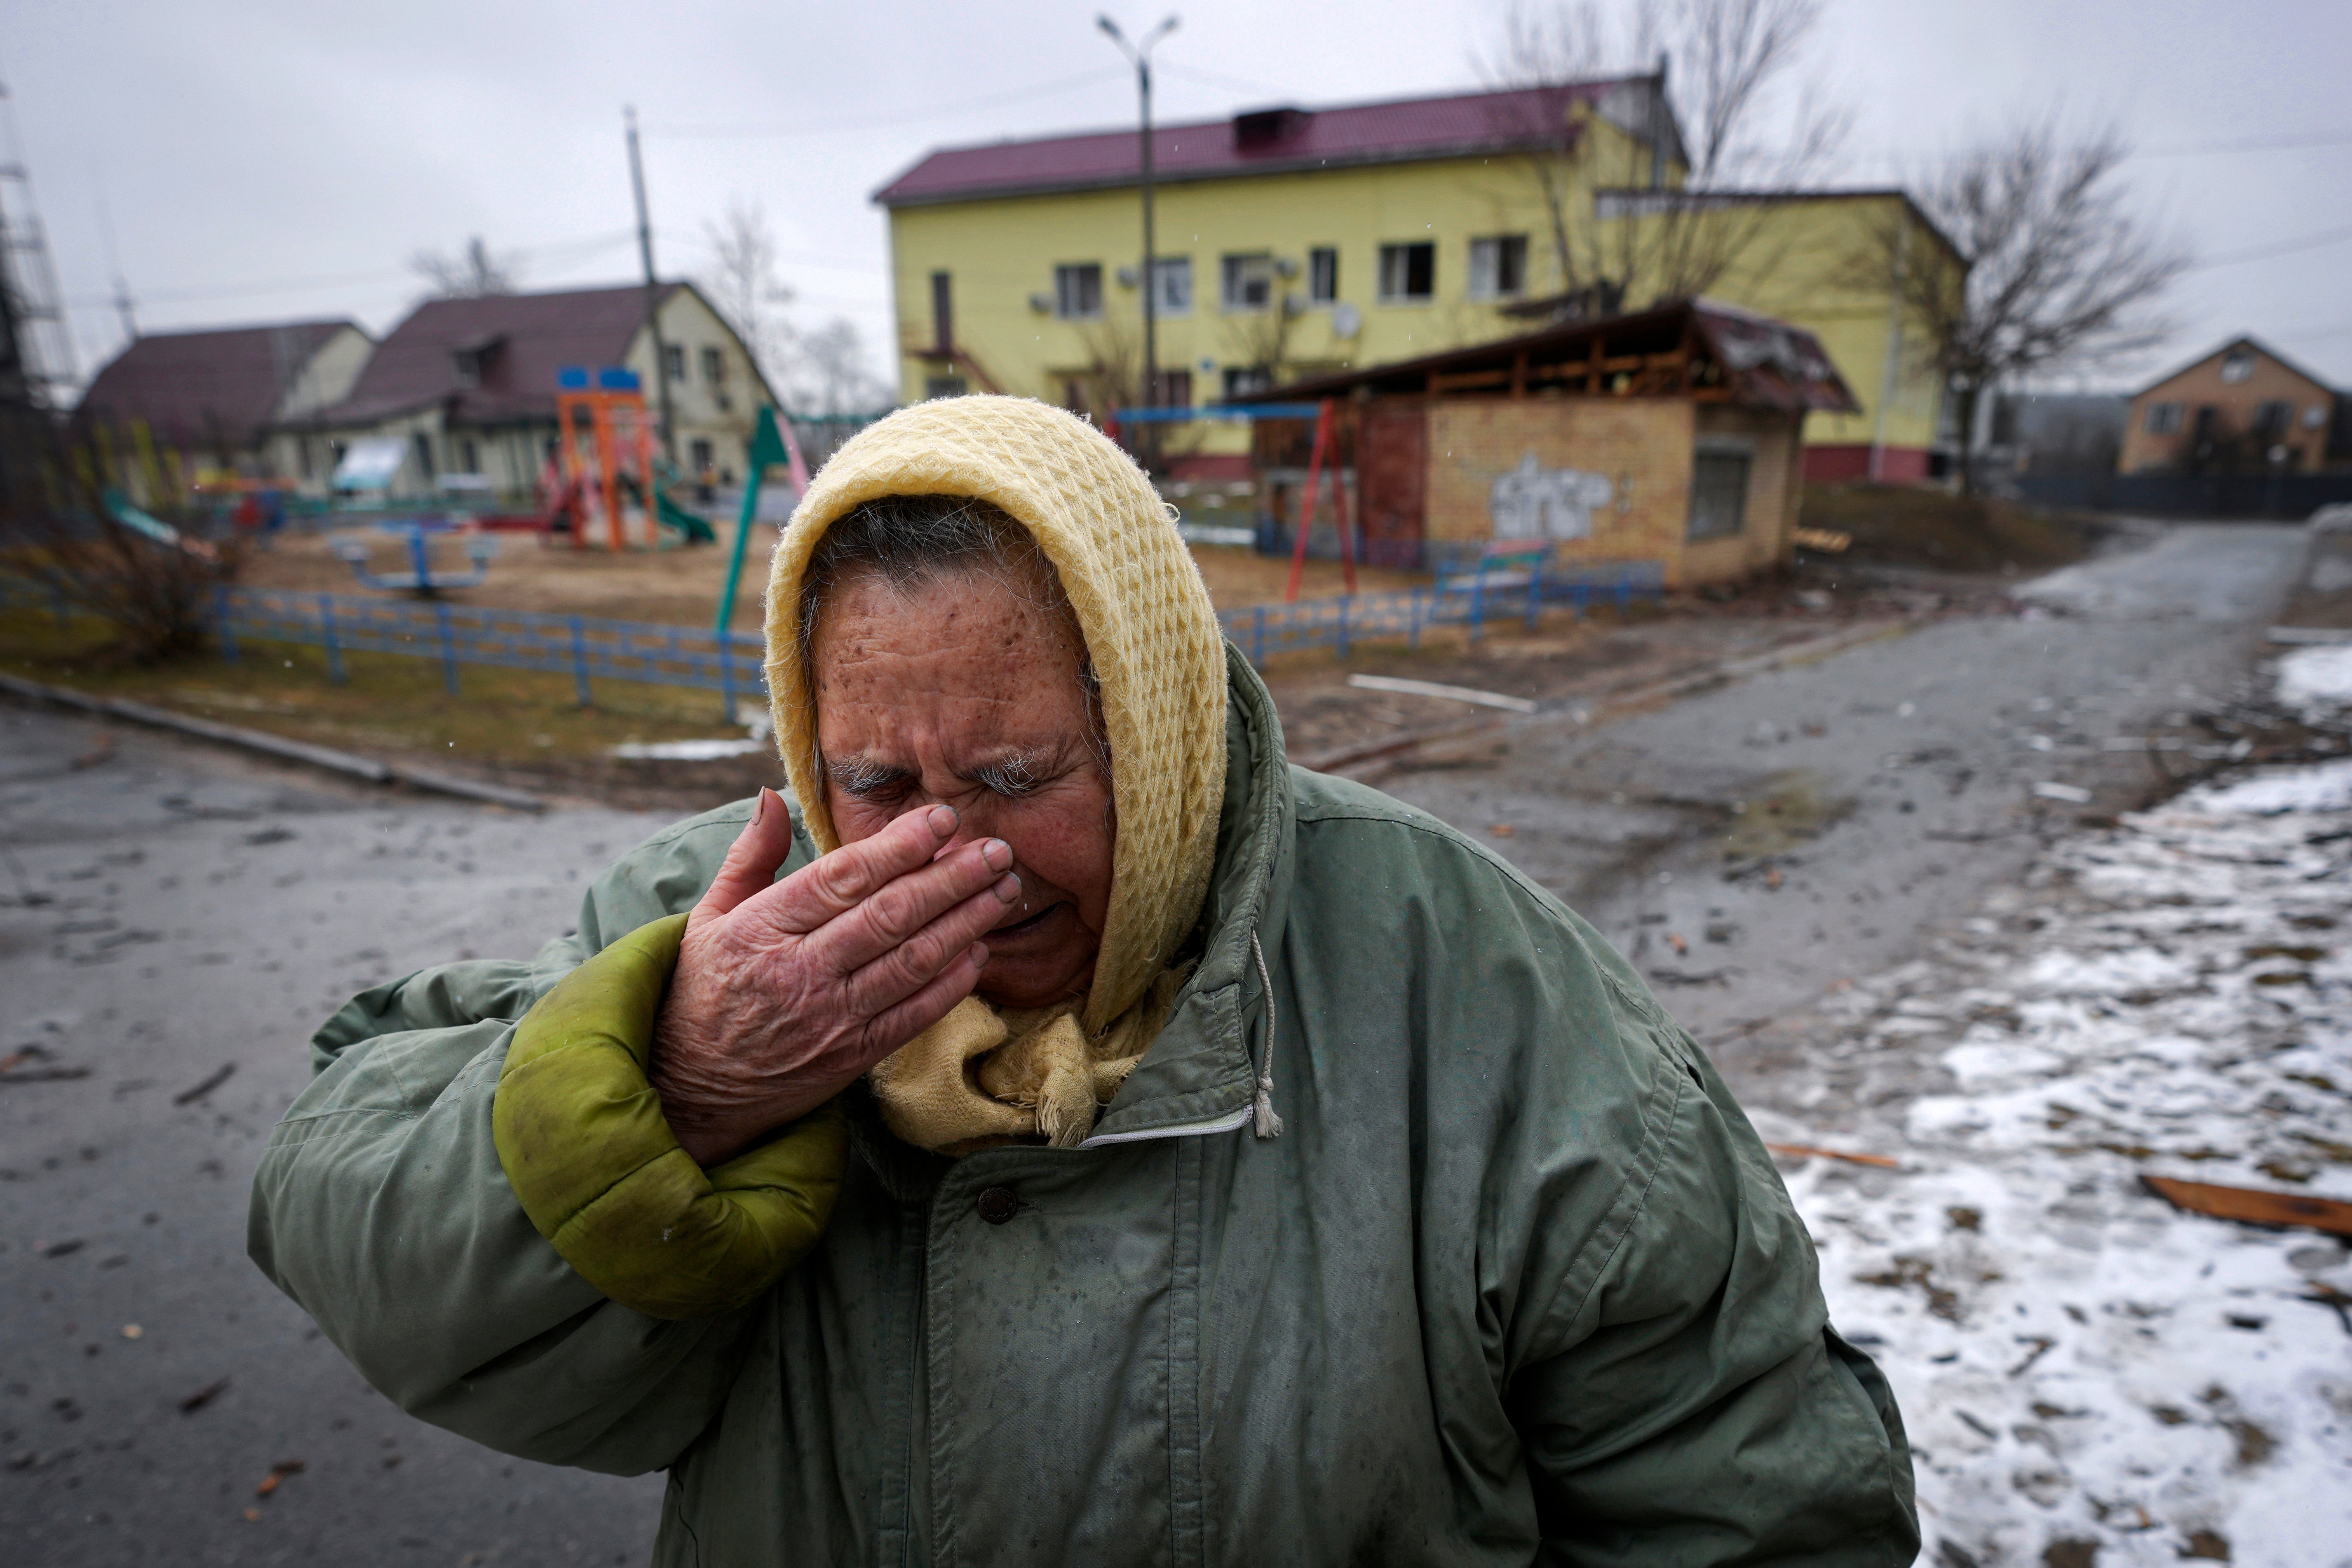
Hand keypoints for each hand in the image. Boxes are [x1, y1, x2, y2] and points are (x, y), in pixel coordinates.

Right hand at [649, 789, 1019, 1164]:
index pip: (842, 878)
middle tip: (997, 850)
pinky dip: (953, 983)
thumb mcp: (708, 917)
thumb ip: (750, 856)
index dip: (899, 846)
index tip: (942, 819)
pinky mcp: (852, 1057)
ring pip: (912, 963)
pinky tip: (981, 951)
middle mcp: (800, 972)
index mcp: (762, 929)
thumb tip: (771, 795)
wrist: (687, 1089)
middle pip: (889, 916)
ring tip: (1005, 890)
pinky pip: (914, 1015)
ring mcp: (830, 1018)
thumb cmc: (700, 991)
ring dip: (966, 923)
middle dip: (951, 879)